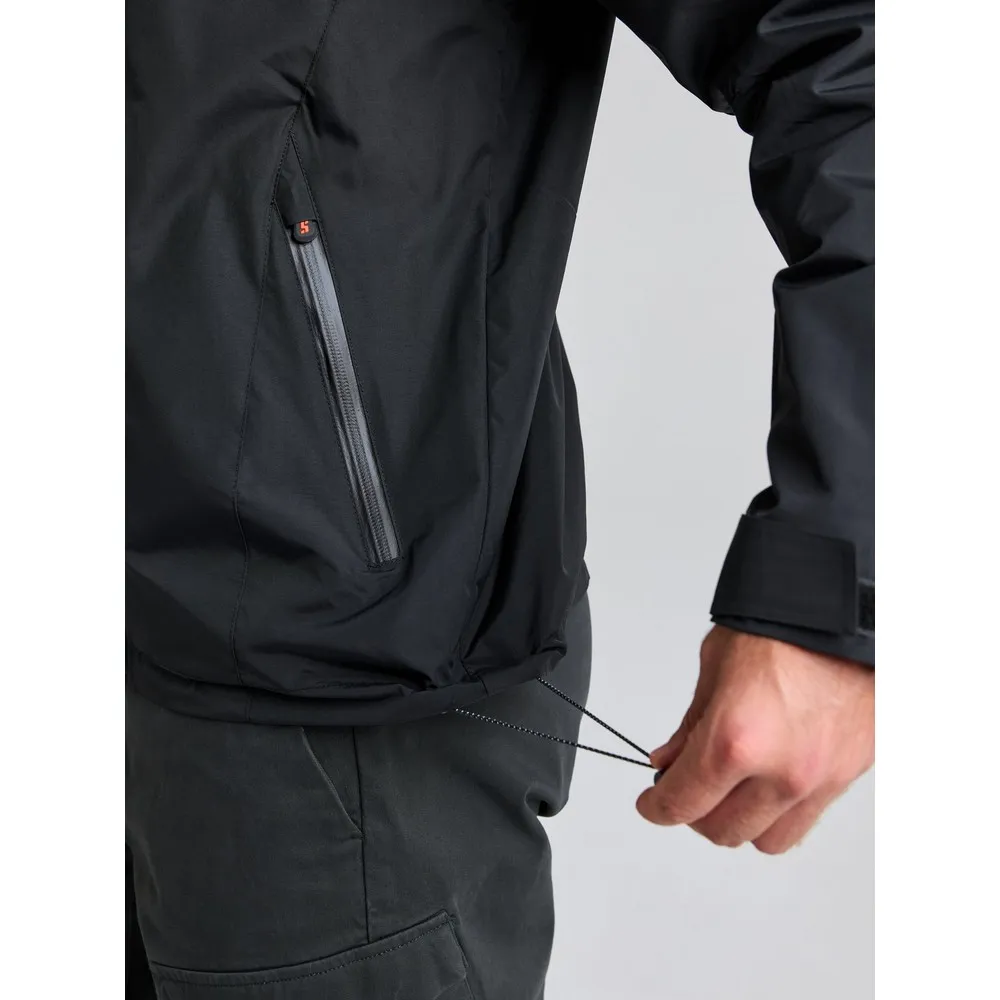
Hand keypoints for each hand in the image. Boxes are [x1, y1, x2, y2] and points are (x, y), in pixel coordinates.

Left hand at [636, 625, 873, 852]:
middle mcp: (780, 771)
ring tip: (728, 791)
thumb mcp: (715, 667)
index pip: (683, 803)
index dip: (657, 808)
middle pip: (723, 831)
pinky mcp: (848, 776)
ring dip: (740, 822)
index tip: (652, 804)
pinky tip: (765, 783)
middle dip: (694, 815)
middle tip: (686, 790)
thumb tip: (668, 761)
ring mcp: (819, 780)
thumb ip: (691, 726)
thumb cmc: (781, 627)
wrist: (843, 614)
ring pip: (768, 840)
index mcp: (736, 740)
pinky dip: (779, 812)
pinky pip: (806, 820)